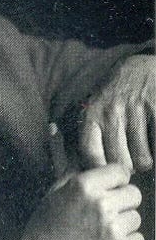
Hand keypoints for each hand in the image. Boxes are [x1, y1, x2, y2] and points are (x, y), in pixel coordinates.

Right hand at [15, 164, 143, 239]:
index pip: (120, 171)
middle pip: (133, 193)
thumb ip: (61, 156)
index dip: (113, 179)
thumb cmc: (47, 221)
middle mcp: (101, 204)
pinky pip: (138, 238)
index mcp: (84, 185)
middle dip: (122, 200)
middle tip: (105, 207)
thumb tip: (53, 127)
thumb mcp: (55, 187)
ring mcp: (112, 229)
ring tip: (102, 226)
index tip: (105, 187)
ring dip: (123, 221)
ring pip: (136, 217)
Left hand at [80, 55, 154, 172]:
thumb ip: (92, 135)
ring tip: (142, 150)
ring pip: (142, 160)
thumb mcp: (95, 108)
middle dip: (125, 168)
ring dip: (144, 161)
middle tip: (129, 162)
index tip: (106, 172)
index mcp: (93, 113)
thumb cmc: (115, 95)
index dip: (98, 168)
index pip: (89, 152)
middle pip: (118, 162)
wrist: (140, 68)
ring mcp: (136, 110)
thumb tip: (92, 171)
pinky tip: (152, 143)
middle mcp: (111, 112)